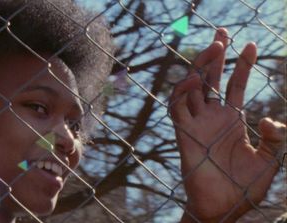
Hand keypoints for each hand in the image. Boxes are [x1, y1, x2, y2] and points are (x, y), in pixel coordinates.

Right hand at [169, 28, 285, 221]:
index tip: (251, 44)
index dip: (242, 65)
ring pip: (192, 88)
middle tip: (223, 33)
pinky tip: (194, 78)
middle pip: (211, 79)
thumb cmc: (246, 187)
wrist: (225, 209)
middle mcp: (212, 117)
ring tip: (215, 48)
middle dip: (216, 56)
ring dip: (200, 67)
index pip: (234, 85)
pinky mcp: (184, 134)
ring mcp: (197, 124)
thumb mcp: (271, 160)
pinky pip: (177, 108)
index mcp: (231, 119)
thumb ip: (275, 138)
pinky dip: (182, 92)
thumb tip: (269, 118)